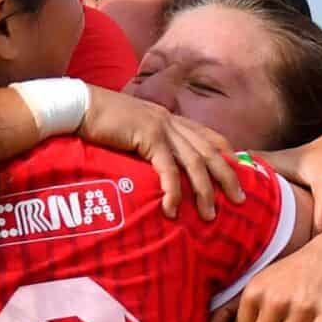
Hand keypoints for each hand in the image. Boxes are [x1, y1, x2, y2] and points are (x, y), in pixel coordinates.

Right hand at [76, 86, 244, 219]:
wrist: (80, 106)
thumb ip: (150, 143)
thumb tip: (156, 165)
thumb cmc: (101, 121)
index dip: (228, 155)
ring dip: (205, 192)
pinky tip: (172, 210)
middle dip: (228, 177)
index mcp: (171, 118)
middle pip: (211, 152)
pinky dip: (173, 192)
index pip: (210, 136)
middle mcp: (172, 121)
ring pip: (195, 163)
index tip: (240, 174)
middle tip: (241, 200)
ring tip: (209, 215)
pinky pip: (167, 169)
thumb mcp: (133, 131)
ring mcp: (162, 127)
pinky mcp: (148, 137)